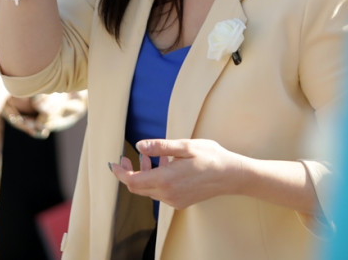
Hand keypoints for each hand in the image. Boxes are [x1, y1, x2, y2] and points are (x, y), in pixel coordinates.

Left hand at [109, 139, 243, 208]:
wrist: (231, 176)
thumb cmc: (211, 157)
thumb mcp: (185, 146)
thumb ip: (160, 147)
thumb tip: (139, 146)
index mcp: (166, 180)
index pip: (132, 181)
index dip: (120, 173)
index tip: (115, 162)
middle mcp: (168, 194)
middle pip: (138, 188)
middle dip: (130, 172)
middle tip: (128, 157)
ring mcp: (174, 200)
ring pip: (149, 190)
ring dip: (145, 174)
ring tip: (151, 156)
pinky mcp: (181, 202)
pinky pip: (161, 192)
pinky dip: (157, 179)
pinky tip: (166, 165)